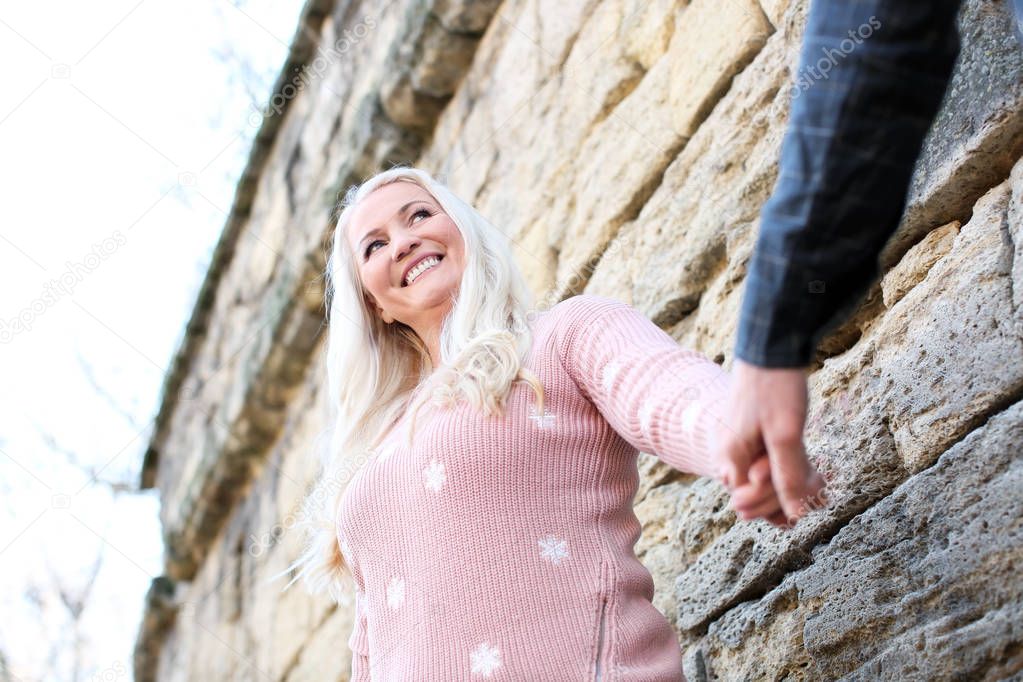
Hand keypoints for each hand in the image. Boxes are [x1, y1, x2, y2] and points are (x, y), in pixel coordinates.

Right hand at [715, 358, 828, 525]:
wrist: (771, 349)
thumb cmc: (774, 389)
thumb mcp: (786, 435)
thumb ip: (789, 478)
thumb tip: (796, 516)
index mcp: (730, 459)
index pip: (752, 505)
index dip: (780, 499)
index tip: (806, 477)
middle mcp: (730, 459)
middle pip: (757, 500)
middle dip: (790, 494)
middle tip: (818, 475)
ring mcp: (741, 451)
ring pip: (767, 487)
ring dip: (794, 484)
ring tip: (819, 473)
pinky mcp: (754, 442)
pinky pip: (771, 472)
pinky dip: (792, 473)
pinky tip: (813, 471)